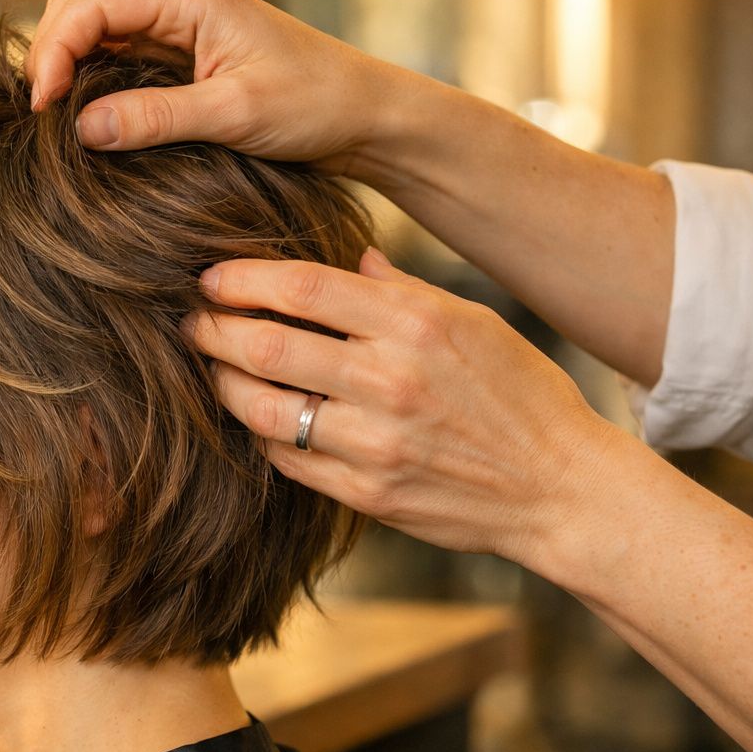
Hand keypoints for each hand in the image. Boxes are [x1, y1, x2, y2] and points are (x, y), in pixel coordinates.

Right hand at [25, 0, 411, 170]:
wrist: (362, 116)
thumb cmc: (314, 106)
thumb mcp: (235, 115)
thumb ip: (157, 118)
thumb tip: (81, 128)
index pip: (89, 4)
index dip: (54, 52)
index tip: (46, 110)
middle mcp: (176, 2)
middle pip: (78, 6)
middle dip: (49, 54)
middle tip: (44, 119)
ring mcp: (175, 29)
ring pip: (91, 31)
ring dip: (67, 70)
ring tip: (60, 124)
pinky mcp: (178, 58)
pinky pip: (115, 60)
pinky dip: (91, 85)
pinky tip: (91, 122)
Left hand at [185, 248, 619, 566]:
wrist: (561, 488)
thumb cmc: (520, 394)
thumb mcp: (474, 322)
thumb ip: (402, 290)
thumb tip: (352, 257)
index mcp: (416, 325)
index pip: (304, 288)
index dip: (243, 279)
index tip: (211, 278)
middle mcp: (391, 381)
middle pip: (267, 346)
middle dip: (213, 330)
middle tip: (191, 321)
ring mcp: (376, 443)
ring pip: (262, 409)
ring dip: (222, 385)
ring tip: (211, 369)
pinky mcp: (367, 495)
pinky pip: (286, 461)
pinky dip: (259, 436)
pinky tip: (253, 418)